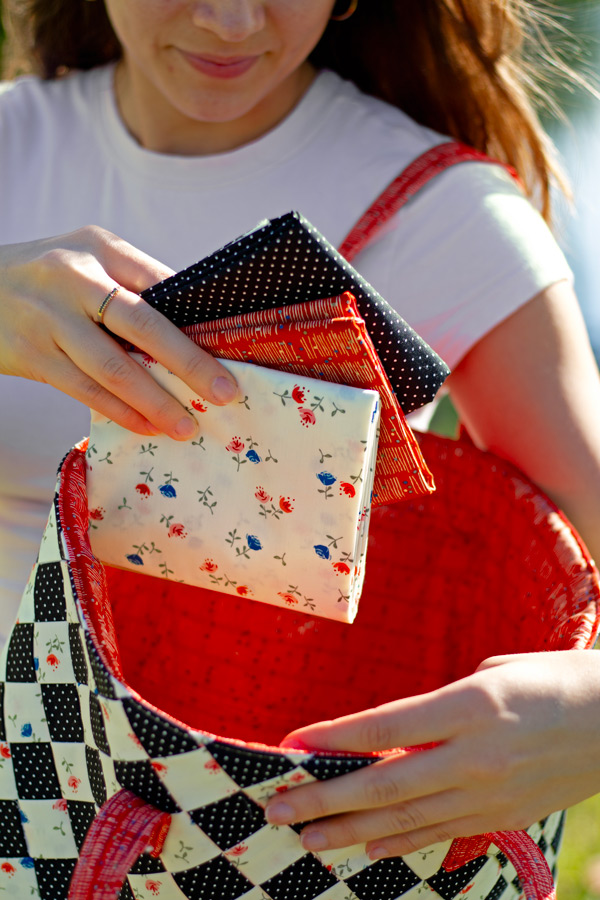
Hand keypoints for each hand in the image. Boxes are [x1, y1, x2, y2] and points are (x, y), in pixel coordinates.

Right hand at [0, 226, 237, 438]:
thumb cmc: (51, 276)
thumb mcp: (90, 259)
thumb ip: (135, 284)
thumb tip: (198, 329)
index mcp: (100, 248)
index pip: (159, 283)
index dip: (196, 318)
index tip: (231, 349)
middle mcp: (75, 278)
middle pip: (142, 325)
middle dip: (188, 363)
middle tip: (224, 392)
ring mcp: (50, 319)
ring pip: (112, 367)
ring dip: (154, 402)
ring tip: (186, 426)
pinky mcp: (33, 355)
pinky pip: (85, 390)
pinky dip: (121, 412)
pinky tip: (148, 426)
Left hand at [265, 650, 599, 858]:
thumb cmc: (553, 679)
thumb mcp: (493, 674)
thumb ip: (442, 708)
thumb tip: (399, 735)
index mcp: (470, 706)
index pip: (384, 725)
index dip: (333, 738)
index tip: (292, 746)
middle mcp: (475, 755)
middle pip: (384, 781)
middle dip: (325, 797)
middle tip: (279, 807)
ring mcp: (490, 793)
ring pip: (406, 817)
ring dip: (350, 829)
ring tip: (307, 838)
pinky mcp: (504, 817)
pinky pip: (441, 832)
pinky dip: (400, 841)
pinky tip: (367, 847)